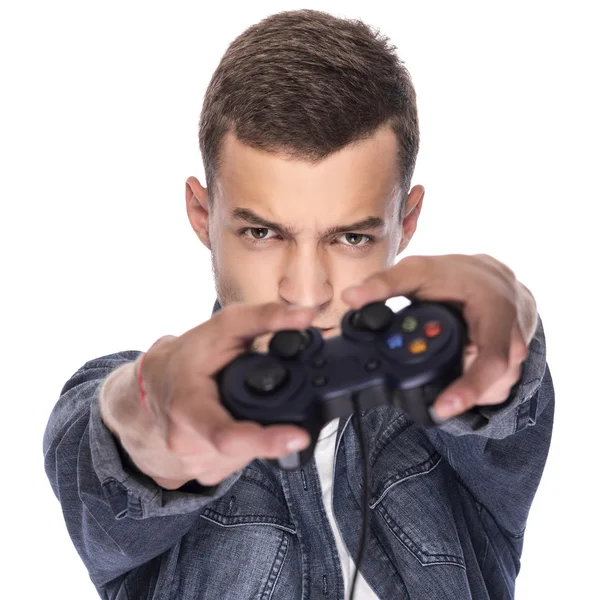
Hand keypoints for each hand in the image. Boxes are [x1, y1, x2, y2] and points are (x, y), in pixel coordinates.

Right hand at [106, 303, 316, 488]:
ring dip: (261, 433)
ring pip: (249, 454)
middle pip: (249, 444)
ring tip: (247, 405)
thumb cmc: (187, 356)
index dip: (266, 440)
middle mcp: (188, 443)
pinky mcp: (204, 473)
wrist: (153, 386)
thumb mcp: (222, 327)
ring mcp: (195, 463)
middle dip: (271, 427)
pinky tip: (239, 420)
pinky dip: (249, 442)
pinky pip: (241, 460)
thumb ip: (264, 318)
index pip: (227, 435)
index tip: (299, 437)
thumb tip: (306, 315)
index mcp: (187, 409)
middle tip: (273, 401)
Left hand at [341, 254, 537, 420]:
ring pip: (494, 386)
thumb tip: (351, 297)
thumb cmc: (453, 274)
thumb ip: (385, 284)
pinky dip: (472, 385)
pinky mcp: (511, 362)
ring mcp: (517, 349)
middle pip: (493, 380)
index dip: (469, 388)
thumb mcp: (418, 270)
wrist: (489, 277)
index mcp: (496, 308)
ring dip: (467, 388)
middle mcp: (513, 332)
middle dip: (462, 391)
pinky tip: (456, 373)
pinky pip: (494, 385)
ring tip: (444, 376)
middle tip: (435, 398)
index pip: (491, 358)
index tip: (443, 407)